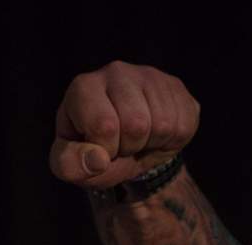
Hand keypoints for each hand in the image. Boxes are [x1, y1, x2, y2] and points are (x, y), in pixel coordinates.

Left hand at [49, 61, 198, 189]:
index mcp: (83, 87)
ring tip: (136, 140)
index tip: (98, 150)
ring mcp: (149, 75)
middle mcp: (116, 72)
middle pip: (136, 125)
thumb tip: (98, 160)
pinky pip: (183, 125)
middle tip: (119, 146)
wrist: (123, 145)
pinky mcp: (175, 86)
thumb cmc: (90, 150)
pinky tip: (154, 134)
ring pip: (163, 125)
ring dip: (150, 145)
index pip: (104, 126)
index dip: (105, 150)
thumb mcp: (68, 163)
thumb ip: (71, 165)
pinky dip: (169, 141)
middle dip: (128, 148)